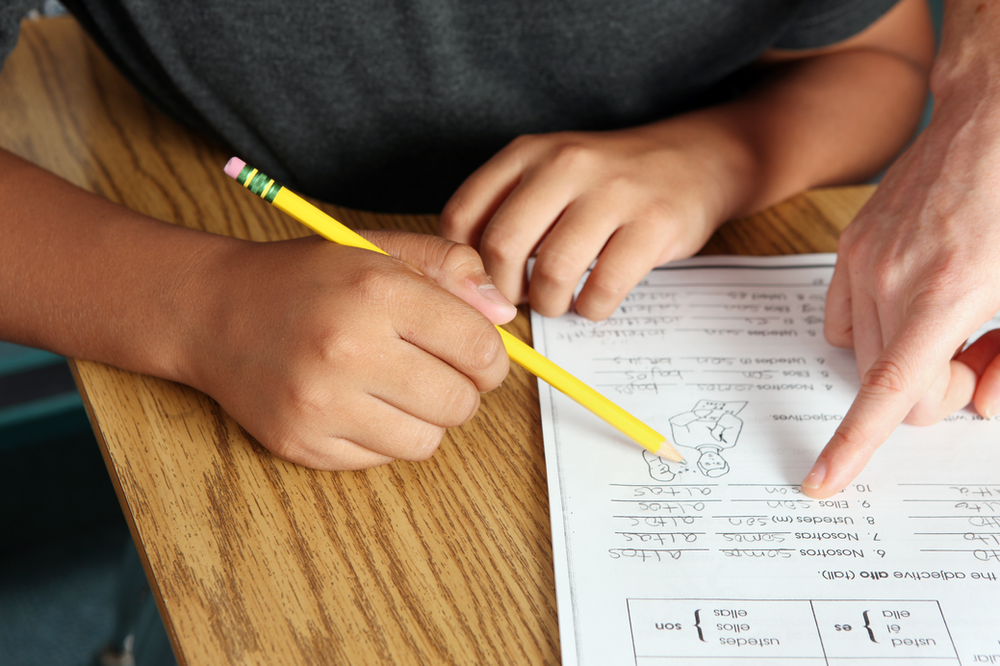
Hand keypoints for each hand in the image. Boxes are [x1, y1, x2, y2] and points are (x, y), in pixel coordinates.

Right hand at [183, 231, 514, 470]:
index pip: (480, 348)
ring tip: (397, 388)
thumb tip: (503, 314)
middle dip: (461, 391)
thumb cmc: (305, 280)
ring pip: (426, 441)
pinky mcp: (301, 444)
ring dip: (425, 419)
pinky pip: (381, 460)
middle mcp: (348, 350)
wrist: (213, 311)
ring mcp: (321, 404)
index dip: (490, 358)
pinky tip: (359, 404)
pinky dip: (383, 438)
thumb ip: (450, 269)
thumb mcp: (378, 250)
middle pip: (459, 403)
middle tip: (437, 372)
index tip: (477, 355)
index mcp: (377, 293)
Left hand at [440, 123, 747, 319]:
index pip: (463, 216)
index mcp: (528, 153)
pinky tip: (595, 302)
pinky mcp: (653, 225)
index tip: (481, 282)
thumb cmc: (609, 181)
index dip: (464, 264)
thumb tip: (468, 275)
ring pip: (552, 272)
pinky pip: (603, 287)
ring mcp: (612, 193)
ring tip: (559, 302)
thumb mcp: (549, 173)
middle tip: (519, 301)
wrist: (696, 159)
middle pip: (502, 247)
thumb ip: (507, 210)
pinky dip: (592, 309)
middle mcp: (565, 165)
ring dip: (550, 304)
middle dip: (504, 292)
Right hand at [802, 94, 999, 497]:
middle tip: (977, 358)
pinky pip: (842, 317)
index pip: (888, 392)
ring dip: (901, 360)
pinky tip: (912, 307)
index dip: (852, 446)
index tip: (821, 481)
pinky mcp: (852, 245)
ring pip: (860, 353)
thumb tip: (979, 406)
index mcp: (944, 293)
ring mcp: (863, 258)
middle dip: (931, 392)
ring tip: (951, 327)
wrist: (995, 117)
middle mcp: (890, 278)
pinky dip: (872, 331)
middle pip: (883, 384)